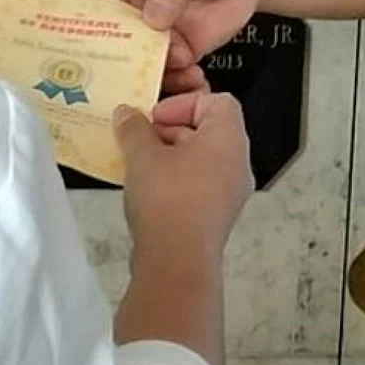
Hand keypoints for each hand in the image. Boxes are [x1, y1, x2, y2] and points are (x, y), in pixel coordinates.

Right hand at [96, 0, 261, 92]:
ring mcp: (155, 31)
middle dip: (130, 62)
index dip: (101, 32)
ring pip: (143, 63)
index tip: (112, 53)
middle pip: (117, 42)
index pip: (101, 8)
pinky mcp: (177, 49)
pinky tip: (193, 77)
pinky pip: (170, 72)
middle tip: (144, 73)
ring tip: (182, 68)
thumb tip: (153, 15)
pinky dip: (180, 81)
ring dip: (158, 74)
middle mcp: (134, 7)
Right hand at [115, 91, 253, 258]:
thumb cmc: (167, 200)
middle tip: (142, 138)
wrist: (177, 262)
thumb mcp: (143, 155)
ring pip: (203, 158)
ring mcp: (230, 192)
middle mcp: (238, 163)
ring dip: (171, 154)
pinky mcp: (217, 215)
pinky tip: (148, 188)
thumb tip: (127, 113)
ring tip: (140, 163)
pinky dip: (177, 178)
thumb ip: (134, 128)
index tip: (155, 118)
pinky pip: (200, 183)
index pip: (217, 101)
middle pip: (210, 129)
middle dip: (172, 129)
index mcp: (229, 139)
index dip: (184, 103)